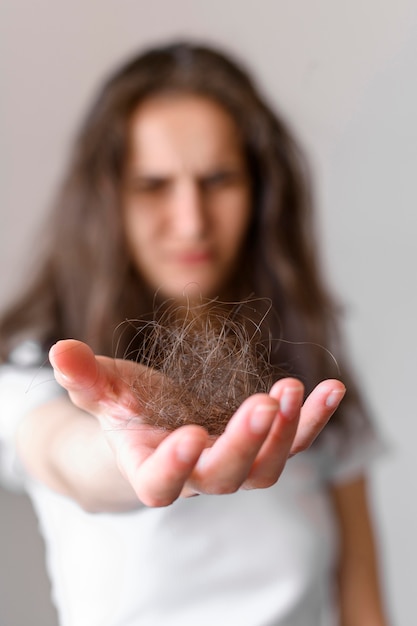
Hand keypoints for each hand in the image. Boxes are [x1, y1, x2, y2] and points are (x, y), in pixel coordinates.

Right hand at [49, 339, 345, 506]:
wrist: (159, 424)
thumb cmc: (127, 409)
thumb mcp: (104, 389)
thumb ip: (85, 376)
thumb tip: (60, 351)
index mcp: (150, 468)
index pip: (161, 483)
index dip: (174, 466)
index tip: (189, 435)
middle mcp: (197, 475)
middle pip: (225, 477)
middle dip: (245, 443)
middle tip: (262, 405)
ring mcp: (234, 465)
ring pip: (266, 468)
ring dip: (286, 433)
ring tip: (292, 390)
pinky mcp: (262, 445)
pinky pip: (294, 440)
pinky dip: (314, 419)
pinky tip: (332, 389)